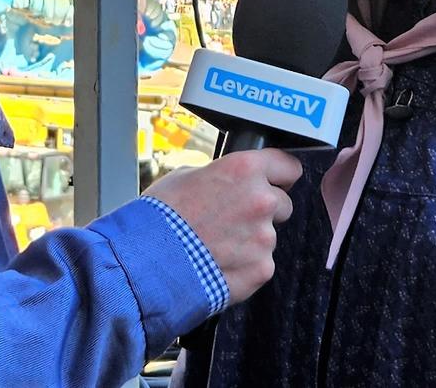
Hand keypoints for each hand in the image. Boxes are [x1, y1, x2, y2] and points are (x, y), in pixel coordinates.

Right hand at [143, 148, 303, 306]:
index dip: (279, 176)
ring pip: (267, 237)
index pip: (288, 167)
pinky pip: (260, 265)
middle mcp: (262, 200)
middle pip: (282, 204)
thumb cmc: (160, 218)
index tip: (275, 182)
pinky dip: (244, 267)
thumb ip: (220, 177)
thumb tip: (229, 183)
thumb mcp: (186, 177)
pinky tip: (218, 265)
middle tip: (231, 220)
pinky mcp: (261, 269)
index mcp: (245, 169)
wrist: (147, 262)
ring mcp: (264, 238)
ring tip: (216, 247)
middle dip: (263, 211)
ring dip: (250, 241)